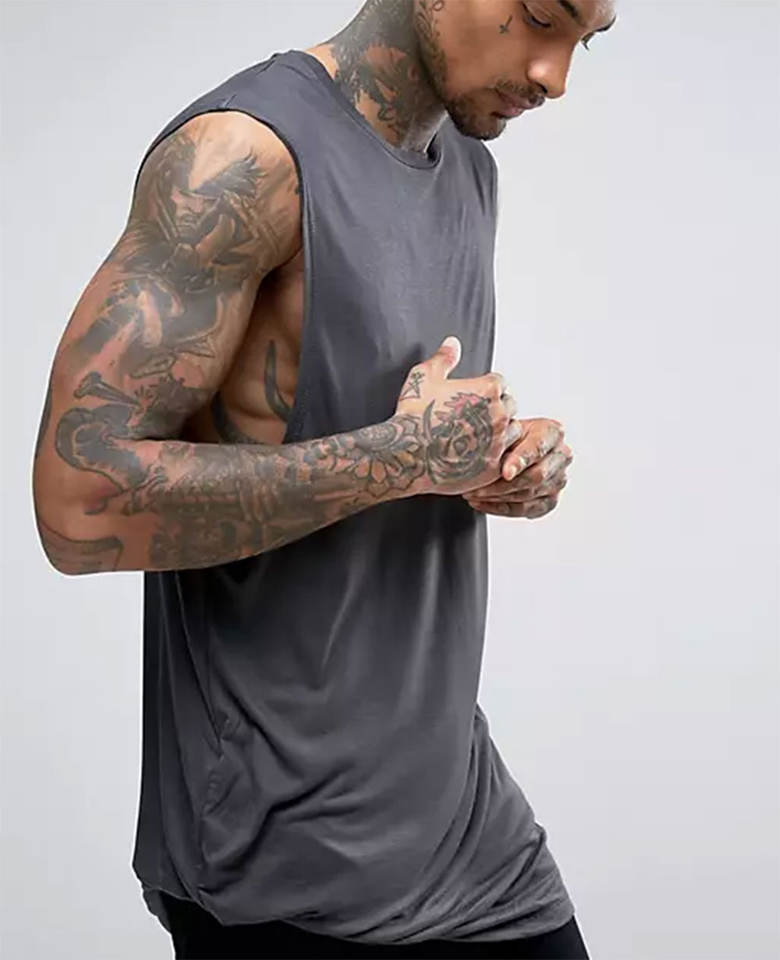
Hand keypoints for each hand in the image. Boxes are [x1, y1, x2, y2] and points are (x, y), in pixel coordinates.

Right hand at [391, 336, 521, 497]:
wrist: (405, 454)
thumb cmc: (413, 416)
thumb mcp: (424, 377)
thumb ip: (443, 358)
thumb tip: (452, 343)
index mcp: (488, 389)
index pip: (499, 382)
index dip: (486, 389)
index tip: (474, 398)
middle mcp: (499, 414)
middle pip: (510, 406)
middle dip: (497, 408)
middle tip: (476, 417)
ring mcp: (498, 442)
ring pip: (513, 432)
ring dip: (501, 431)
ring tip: (481, 436)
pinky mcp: (492, 466)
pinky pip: (504, 458)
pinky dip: (495, 455)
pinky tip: (479, 456)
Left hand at [462, 418, 572, 517]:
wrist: (511, 446)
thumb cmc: (507, 434)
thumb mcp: (503, 427)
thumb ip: (502, 436)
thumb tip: (489, 447)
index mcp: (552, 432)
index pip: (537, 449)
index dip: (520, 461)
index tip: (505, 473)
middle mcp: (561, 456)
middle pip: (535, 477)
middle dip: (502, 486)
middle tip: (477, 489)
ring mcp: (558, 480)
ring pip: (529, 496)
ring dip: (498, 498)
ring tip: (474, 495)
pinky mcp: (550, 500)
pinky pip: (526, 510)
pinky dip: (501, 509)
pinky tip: (482, 503)